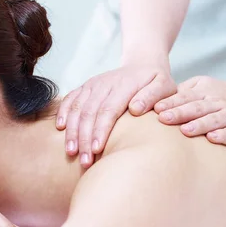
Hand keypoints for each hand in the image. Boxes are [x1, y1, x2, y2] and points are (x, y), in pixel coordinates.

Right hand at [56, 64, 175, 167]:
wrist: (142, 65)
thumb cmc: (156, 82)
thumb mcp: (165, 86)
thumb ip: (153, 96)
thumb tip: (135, 109)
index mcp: (124, 85)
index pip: (108, 110)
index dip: (100, 131)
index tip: (97, 150)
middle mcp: (104, 84)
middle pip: (89, 113)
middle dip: (84, 139)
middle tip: (85, 161)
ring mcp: (92, 85)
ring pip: (77, 108)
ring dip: (72, 132)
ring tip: (71, 152)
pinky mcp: (84, 87)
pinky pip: (70, 99)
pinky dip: (63, 113)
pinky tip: (60, 129)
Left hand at [154, 76, 225, 145]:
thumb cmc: (219, 94)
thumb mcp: (202, 86)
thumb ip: (182, 92)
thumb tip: (154, 101)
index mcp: (206, 91)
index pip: (186, 96)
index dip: (172, 103)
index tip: (157, 109)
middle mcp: (220, 102)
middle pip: (198, 107)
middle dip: (181, 113)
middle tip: (164, 119)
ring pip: (215, 120)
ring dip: (200, 125)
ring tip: (185, 130)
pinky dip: (224, 135)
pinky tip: (212, 138)